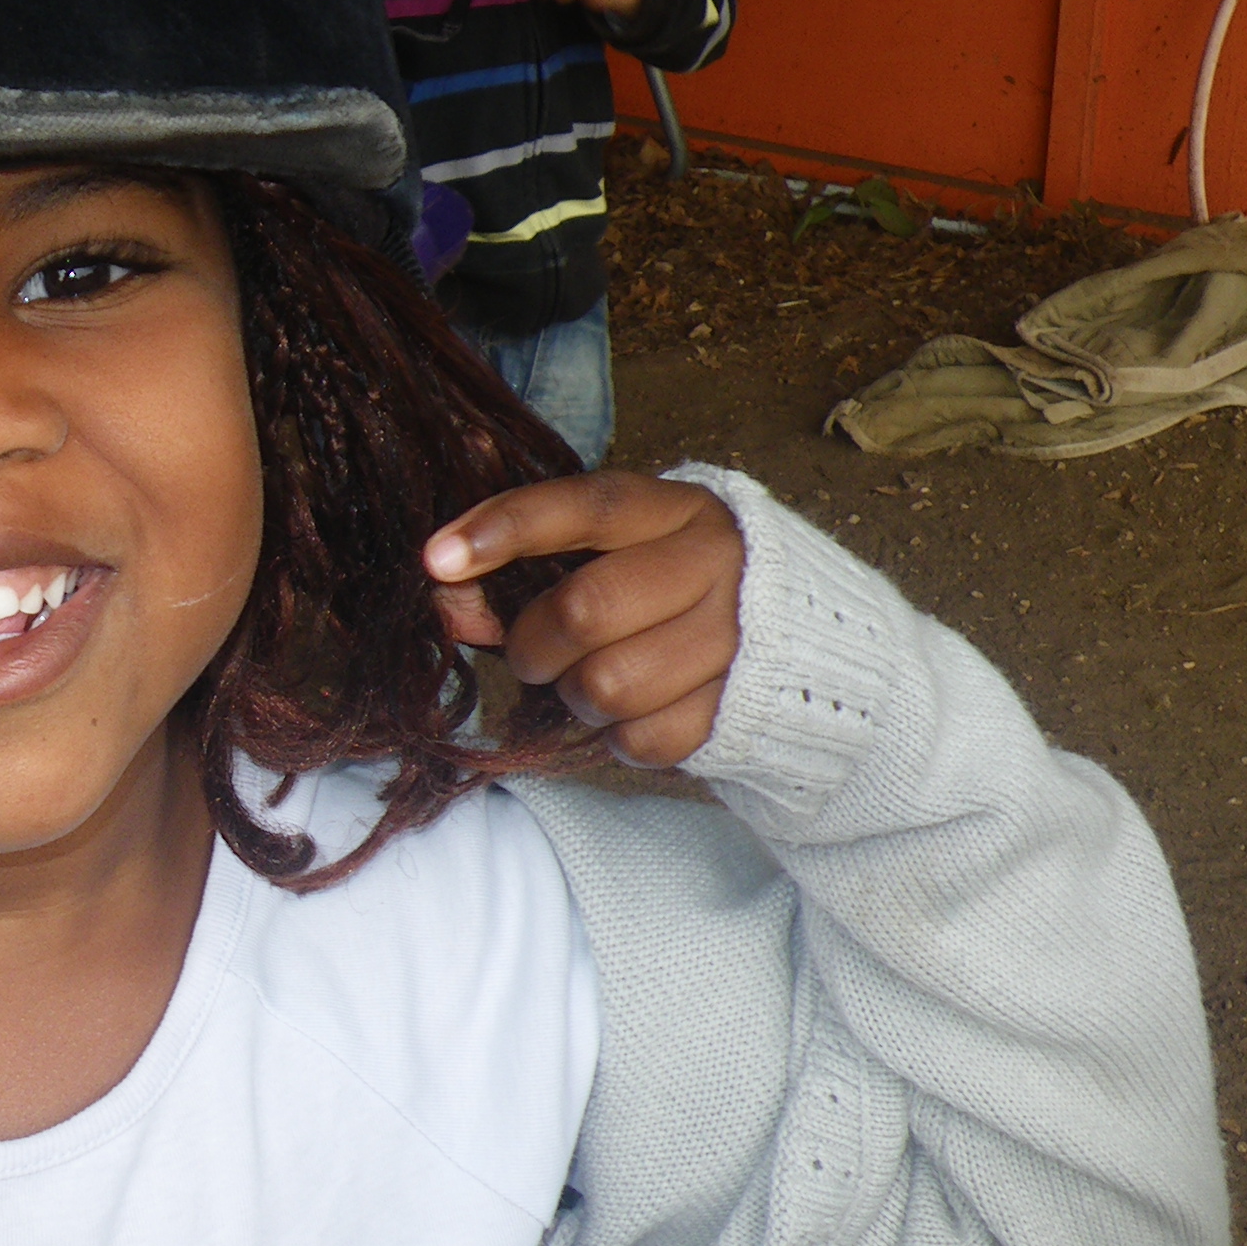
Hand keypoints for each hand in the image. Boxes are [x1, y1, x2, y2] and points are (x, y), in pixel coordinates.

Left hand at [426, 471, 745, 765]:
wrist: (808, 644)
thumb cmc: (675, 589)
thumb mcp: (618, 553)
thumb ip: (531, 566)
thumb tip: (447, 597)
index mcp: (679, 510)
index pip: (588, 506)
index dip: (509, 527)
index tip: (438, 558)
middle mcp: (716, 564)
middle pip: (586, 609)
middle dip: (533, 643)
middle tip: (531, 655)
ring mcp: (736, 639)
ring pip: (608, 685)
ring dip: (575, 695)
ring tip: (594, 682)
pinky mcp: (741, 709)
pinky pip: (642, 739)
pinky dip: (618, 736)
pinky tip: (636, 711)